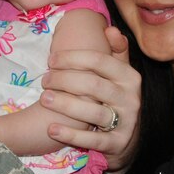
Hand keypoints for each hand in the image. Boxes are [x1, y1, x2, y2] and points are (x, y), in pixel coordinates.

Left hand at [42, 26, 140, 173]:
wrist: (128, 138)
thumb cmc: (116, 99)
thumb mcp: (120, 74)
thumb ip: (116, 51)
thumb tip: (110, 29)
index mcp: (129, 77)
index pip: (100, 60)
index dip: (73, 58)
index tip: (51, 59)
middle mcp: (130, 98)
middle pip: (93, 85)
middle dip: (64, 80)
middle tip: (44, 80)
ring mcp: (125, 122)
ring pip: (93, 112)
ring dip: (65, 105)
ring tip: (43, 99)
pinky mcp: (116, 144)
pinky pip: (92, 139)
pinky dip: (71, 134)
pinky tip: (52, 129)